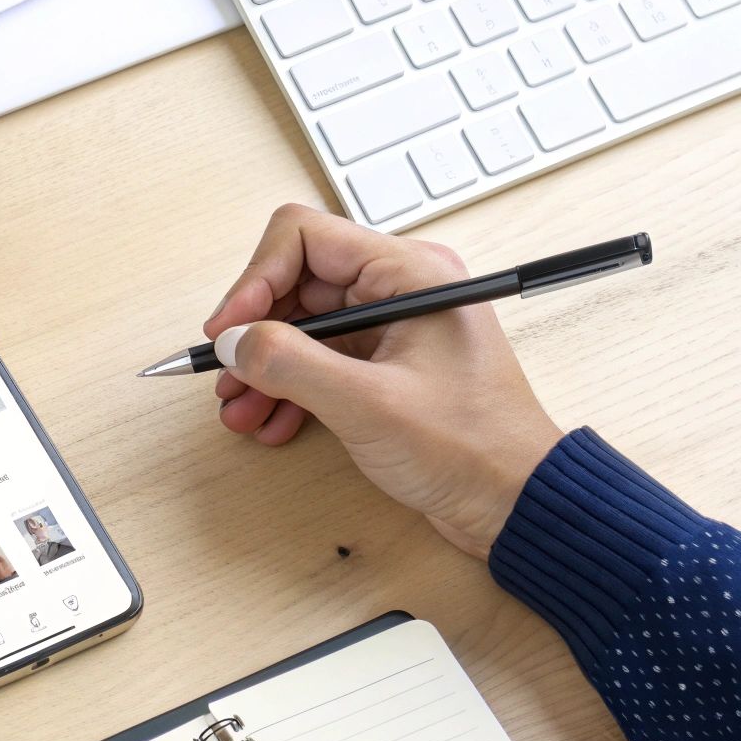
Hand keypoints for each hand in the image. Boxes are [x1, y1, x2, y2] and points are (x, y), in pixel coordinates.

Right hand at [204, 204, 563, 559]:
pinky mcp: (384, 365)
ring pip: (300, 326)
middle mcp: (398, 289)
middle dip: (253, 332)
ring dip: (263, 366)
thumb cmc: (471, 448)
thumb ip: (291, 364)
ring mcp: (390, 327)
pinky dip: (286, 388)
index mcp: (408, 274)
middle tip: (226, 375)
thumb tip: (234, 341)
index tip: (228, 330)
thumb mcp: (367, 404)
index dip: (254, 280)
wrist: (514, 502)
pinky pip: (318, 360)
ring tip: (240, 409)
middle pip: (295, 283)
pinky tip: (271, 422)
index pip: (304, 239)